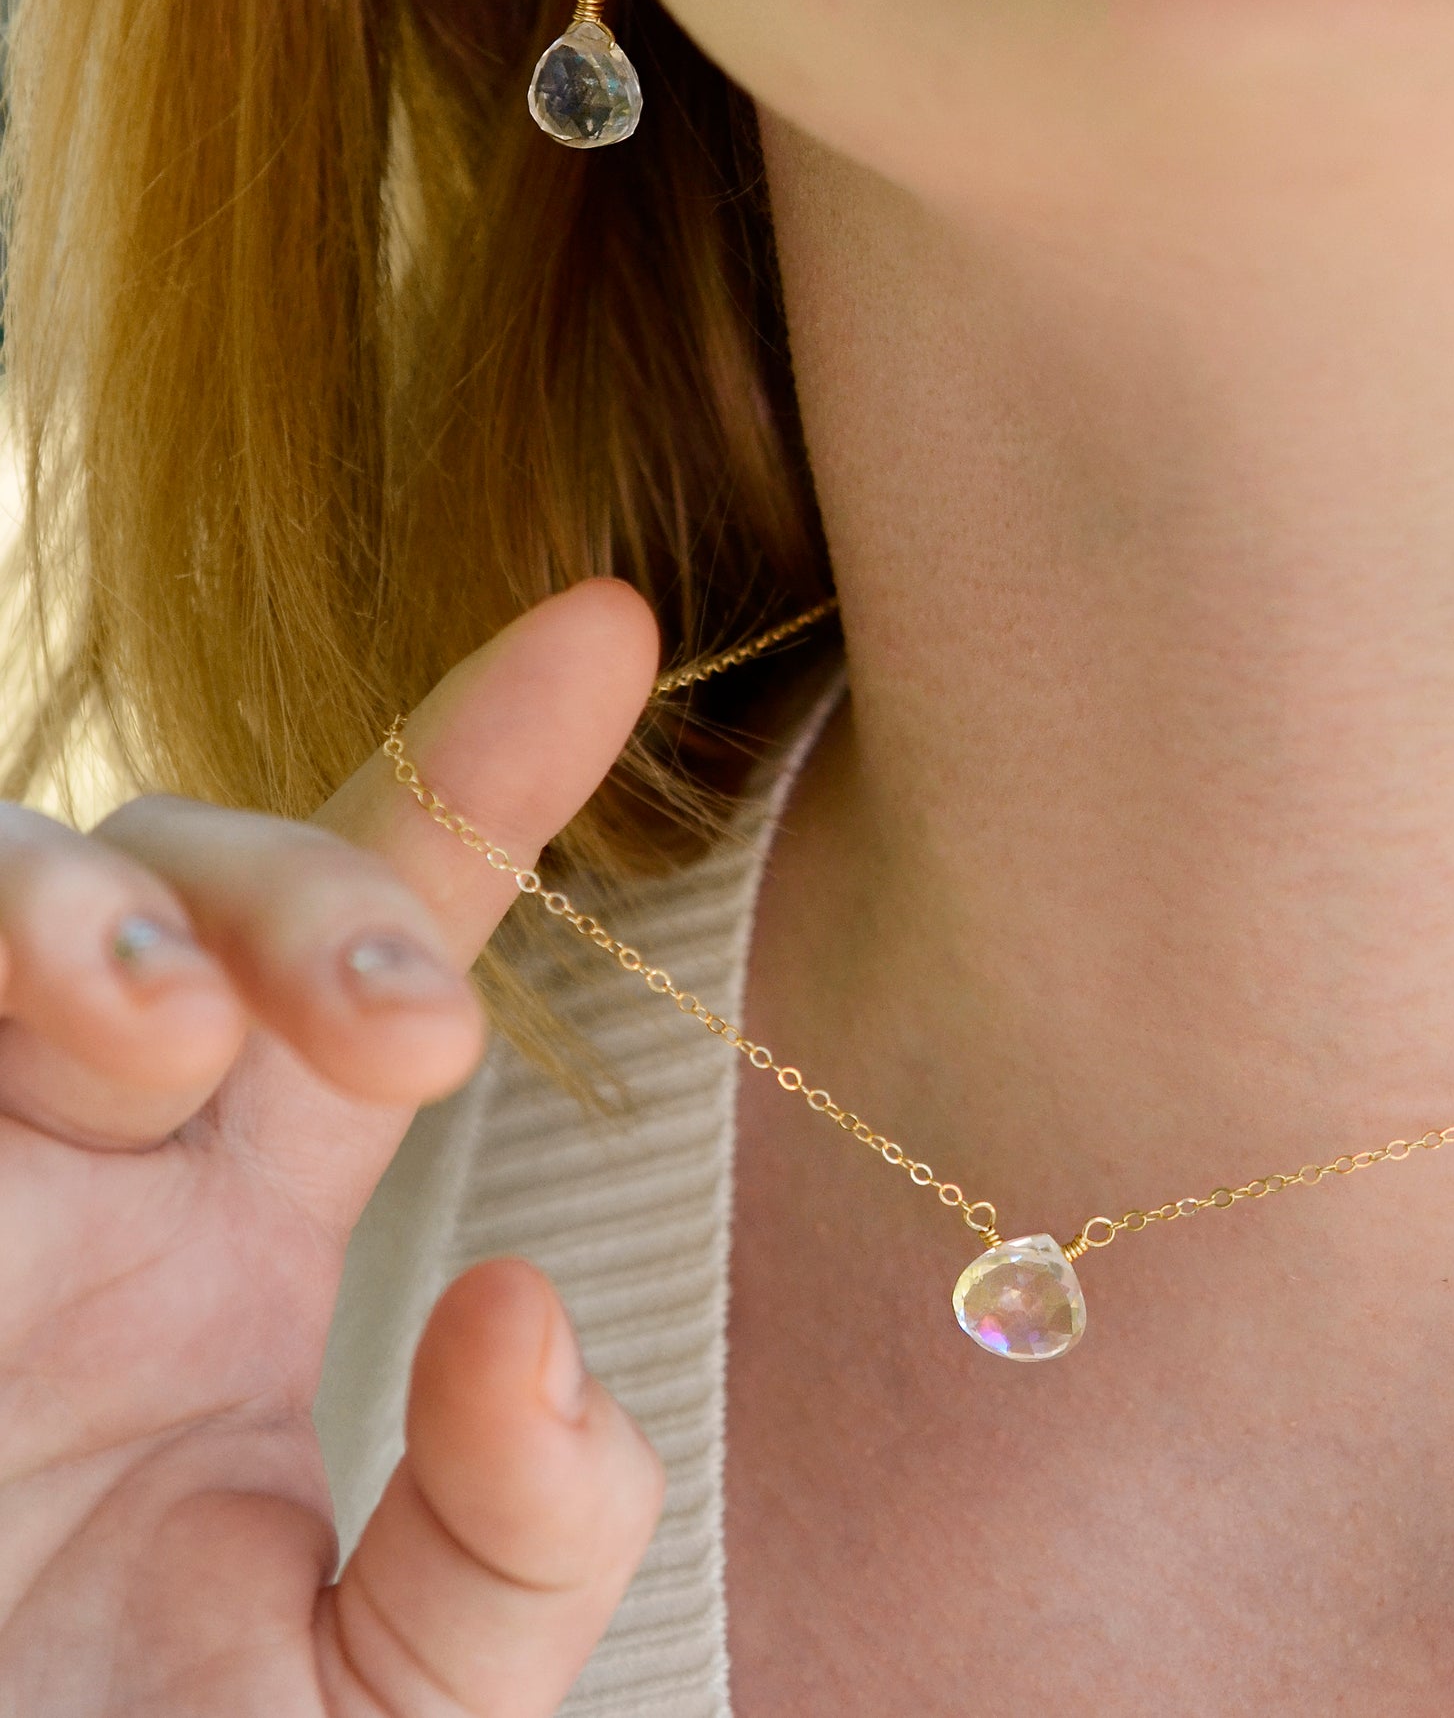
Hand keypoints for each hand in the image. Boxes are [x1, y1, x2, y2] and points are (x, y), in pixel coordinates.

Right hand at [0, 578, 667, 1715]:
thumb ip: (519, 1539)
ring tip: (150, 1044)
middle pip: (192, 868)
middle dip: (301, 889)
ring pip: (1, 882)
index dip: (480, 772)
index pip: (374, 941)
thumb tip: (519, 1326)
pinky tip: (46, 1078)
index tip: (608, 628)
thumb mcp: (395, 1696)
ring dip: (81, 911)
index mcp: (231, 1230)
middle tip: (403, 1035)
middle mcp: (80, 1161)